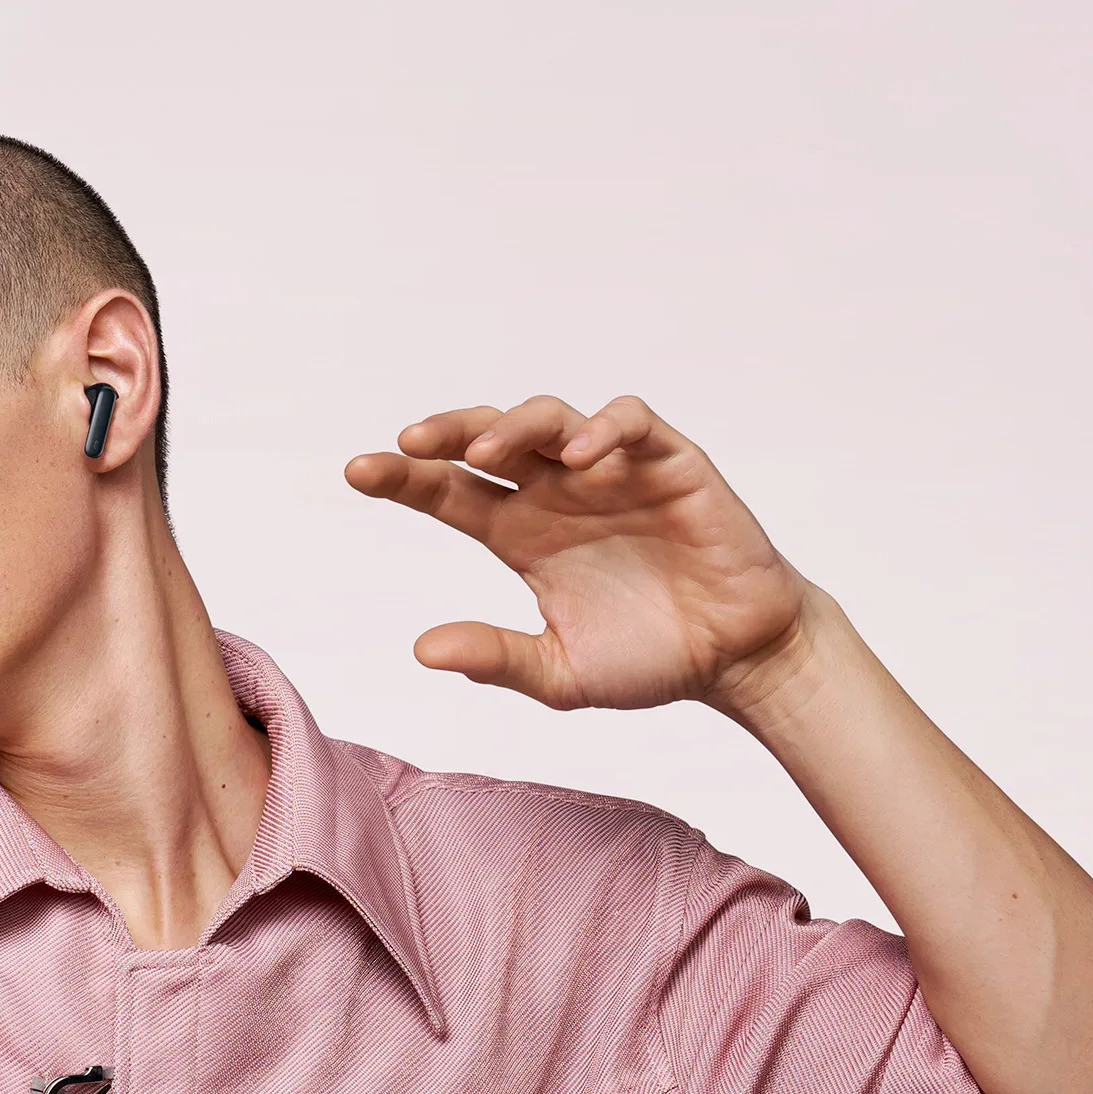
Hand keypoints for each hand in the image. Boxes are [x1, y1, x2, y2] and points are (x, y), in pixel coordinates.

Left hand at [344, 393, 818, 714]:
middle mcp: (556, 493)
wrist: (737, 659)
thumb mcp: (562, 673)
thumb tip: (422, 649)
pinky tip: (578, 455)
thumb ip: (499, 659)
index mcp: (520, 535)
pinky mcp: (670, 463)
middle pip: (489, 441)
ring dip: (515, 428)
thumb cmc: (648, 660)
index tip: (356, 471)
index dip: (404, 478)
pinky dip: (603, 429)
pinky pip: (631, 424)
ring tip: (486, 455)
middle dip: (447, 433)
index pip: (449, 493)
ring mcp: (611, 472)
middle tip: (407, 443)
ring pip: (549, 419)